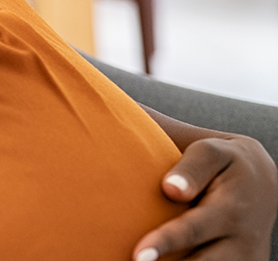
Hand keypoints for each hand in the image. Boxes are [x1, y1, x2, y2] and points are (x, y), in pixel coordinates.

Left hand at [132, 134, 277, 259]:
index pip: (192, 230)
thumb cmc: (225, 162)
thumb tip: (171, 189)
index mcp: (230, 209)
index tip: (139, 255)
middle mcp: (242, 240)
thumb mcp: (212, 153)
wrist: (263, 180)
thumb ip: (192, 169)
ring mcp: (246, 258)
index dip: (165, 243)